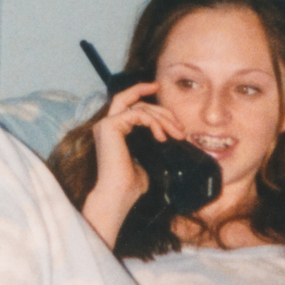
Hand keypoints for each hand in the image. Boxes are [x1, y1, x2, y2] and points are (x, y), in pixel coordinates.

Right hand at [83, 82, 183, 223]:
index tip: (158, 87)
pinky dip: (153, 122)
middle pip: (135, 101)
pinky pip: (136, 114)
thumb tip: (169, 135)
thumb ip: (150, 143)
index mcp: (113, 131)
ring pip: (138, 106)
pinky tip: (161, 136)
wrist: (118, 196)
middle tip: (179, 125)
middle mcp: (106, 125)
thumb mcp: (146, 158)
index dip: (141, 92)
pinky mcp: (109, 126)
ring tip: (176, 133)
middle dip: (161, 109)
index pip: (129, 104)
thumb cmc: (131, 185)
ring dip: (162, 117)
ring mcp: (105, 125)